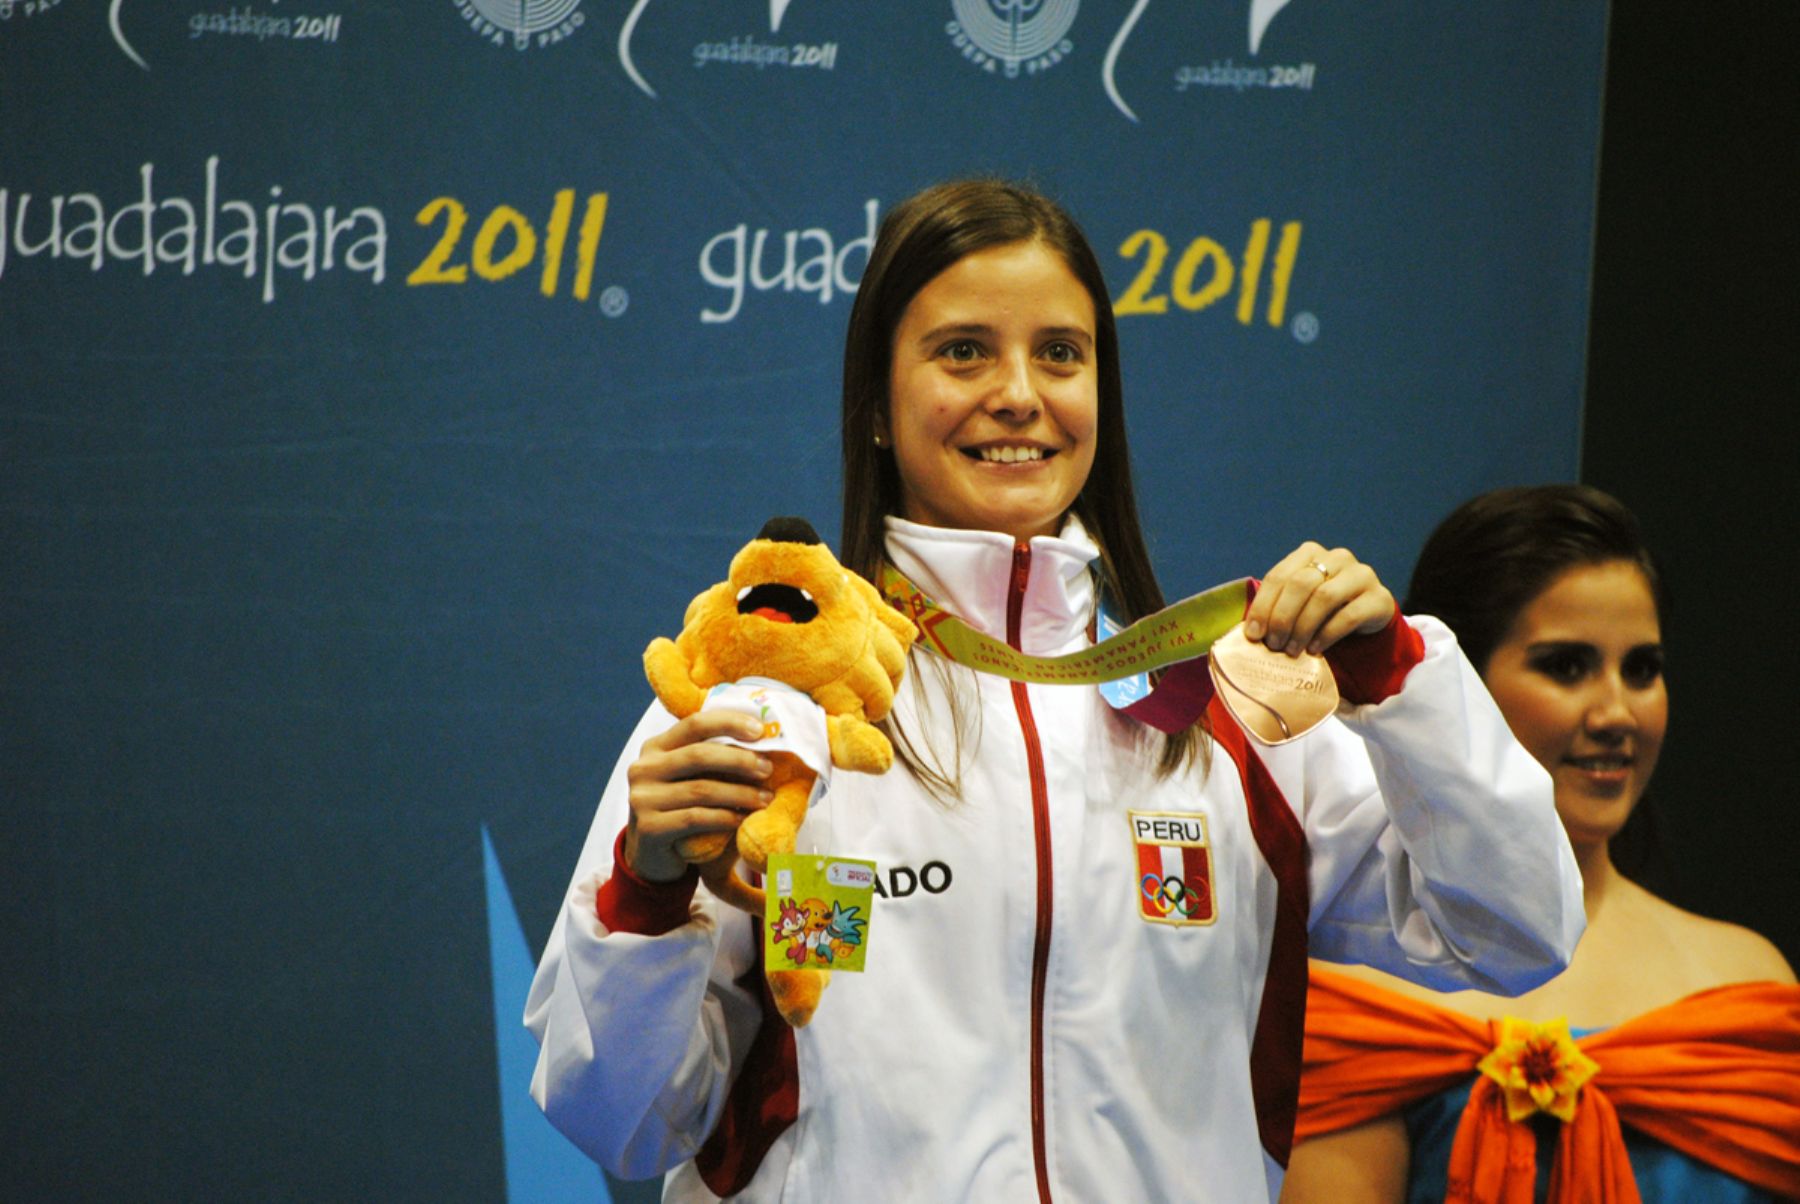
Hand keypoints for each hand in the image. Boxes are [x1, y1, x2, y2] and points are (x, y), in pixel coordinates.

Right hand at [623, 710, 773, 882]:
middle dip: (739, 760)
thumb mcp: (689, 777)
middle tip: (767, 770)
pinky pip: (695, 818)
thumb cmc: (680, 808)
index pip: (694, 724)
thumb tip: (761, 740)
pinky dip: (725, 818)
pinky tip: (743, 820)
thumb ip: (711, 757)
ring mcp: (642, 798)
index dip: (729, 723)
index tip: (760, 731)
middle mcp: (644, 768)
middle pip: (698, 755)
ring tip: (764, 799)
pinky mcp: (648, 827)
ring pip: (701, 790)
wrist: (652, 855)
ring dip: (740, 794)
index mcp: (656, 747)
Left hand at [1243, 541, 1394, 656]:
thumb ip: (1277, 606)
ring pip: (1324, 598)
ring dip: (1303, 628)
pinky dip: (1327, 635)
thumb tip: (1250, 632)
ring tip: (1292, 650)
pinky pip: (1349, 616)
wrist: (1367, 615)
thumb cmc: (1323, 609)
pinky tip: (1315, 649)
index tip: (1253, 633)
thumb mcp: (1299, 602)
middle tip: (1273, 644)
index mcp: (1310, 553)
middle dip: (1282, 617)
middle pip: (1301, 584)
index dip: (1263, 606)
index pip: (1280, 576)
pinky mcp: (1379, 598)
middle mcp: (1337, 557)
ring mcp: (1361, 575)